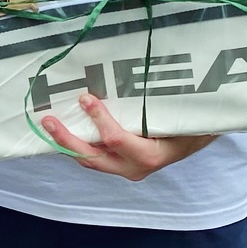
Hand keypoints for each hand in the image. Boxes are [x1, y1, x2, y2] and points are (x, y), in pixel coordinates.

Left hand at [40, 93, 217, 180]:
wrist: (198, 140)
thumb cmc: (189, 125)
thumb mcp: (176, 114)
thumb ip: (152, 104)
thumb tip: (131, 78)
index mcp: (150, 155)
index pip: (116, 139)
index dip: (98, 118)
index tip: (86, 97)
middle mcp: (134, 167)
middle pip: (92, 157)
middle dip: (67, 140)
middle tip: (48, 120)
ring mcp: (125, 169)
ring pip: (90, 160)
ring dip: (68, 144)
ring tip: (49, 126)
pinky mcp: (119, 164)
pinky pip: (95, 156)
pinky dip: (78, 144)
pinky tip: (66, 129)